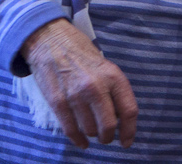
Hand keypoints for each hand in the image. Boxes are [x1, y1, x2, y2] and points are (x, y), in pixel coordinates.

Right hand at [21, 19, 137, 148]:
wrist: (51, 40)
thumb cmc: (80, 53)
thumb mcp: (105, 66)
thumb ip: (113, 90)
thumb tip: (119, 119)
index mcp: (113, 76)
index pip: (128, 110)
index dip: (130, 130)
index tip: (126, 141)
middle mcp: (96, 86)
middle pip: (109, 126)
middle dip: (108, 137)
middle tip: (106, 137)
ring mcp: (76, 95)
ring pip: (90, 130)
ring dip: (92, 134)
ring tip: (91, 129)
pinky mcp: (58, 102)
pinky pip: (71, 130)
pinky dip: (78, 140)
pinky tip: (81, 141)